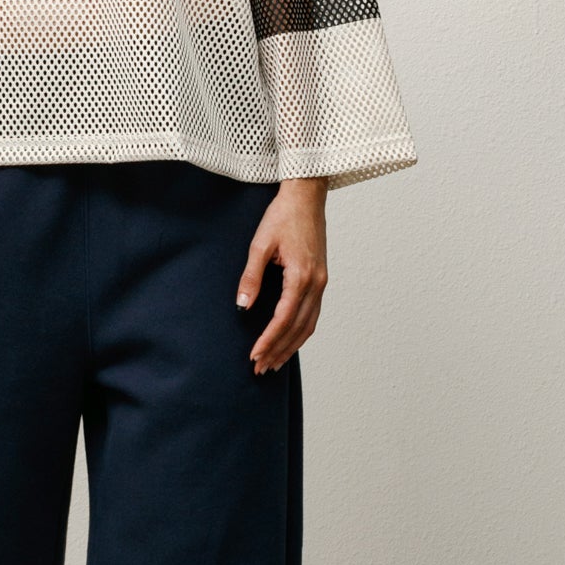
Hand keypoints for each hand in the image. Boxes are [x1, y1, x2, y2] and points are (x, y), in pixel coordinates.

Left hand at [237, 178, 327, 372]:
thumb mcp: (259, 244)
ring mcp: (322, 281)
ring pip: (309, 324)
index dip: (269, 339)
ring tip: (274, 363)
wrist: (306, 196)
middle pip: (298, 328)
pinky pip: (313, 314)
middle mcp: (316, 282)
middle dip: (279, 350)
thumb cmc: (282, 216)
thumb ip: (251, 277)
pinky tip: (289, 341)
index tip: (254, 355)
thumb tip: (242, 306)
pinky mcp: (321, 279)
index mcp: (302, 275)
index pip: (283, 318)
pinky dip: (301, 332)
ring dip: (291, 346)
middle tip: (260, 368)